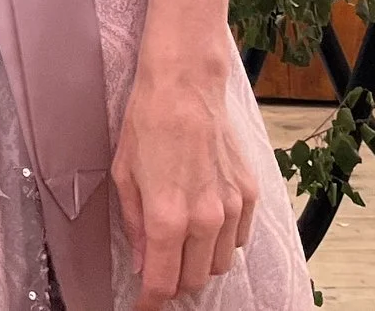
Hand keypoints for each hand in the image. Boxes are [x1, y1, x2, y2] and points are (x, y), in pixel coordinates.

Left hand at [113, 53, 256, 309]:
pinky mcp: (249, 195)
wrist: (186, 86)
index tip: (142, 307)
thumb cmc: (147, 123)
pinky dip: (221, 242)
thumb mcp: (124, 174)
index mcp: (166, 218)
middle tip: (158, 269)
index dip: (150, 301)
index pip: (162, 282)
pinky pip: (238, 239)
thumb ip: (134, 225)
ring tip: (181, 244)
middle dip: (173, 283)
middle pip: (194, 281)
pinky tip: (205, 222)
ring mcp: (232, 209)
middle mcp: (204, 220)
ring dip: (199, 264)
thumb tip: (141, 260)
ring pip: (219, 265)